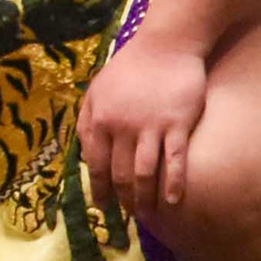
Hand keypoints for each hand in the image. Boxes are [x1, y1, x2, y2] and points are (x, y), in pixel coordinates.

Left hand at [77, 35, 205, 220]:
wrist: (166, 45)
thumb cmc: (130, 68)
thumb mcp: (97, 89)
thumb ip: (87, 119)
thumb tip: (83, 152)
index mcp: (99, 119)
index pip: (96, 164)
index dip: (98, 189)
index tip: (101, 207)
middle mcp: (122, 127)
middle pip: (119, 174)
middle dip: (122, 199)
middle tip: (128, 215)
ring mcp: (151, 127)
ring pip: (144, 173)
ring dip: (144, 198)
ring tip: (147, 214)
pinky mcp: (177, 125)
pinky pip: (174, 162)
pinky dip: (173, 184)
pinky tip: (173, 201)